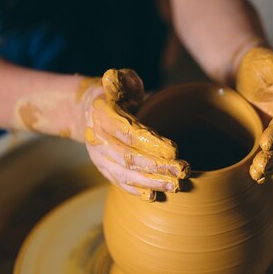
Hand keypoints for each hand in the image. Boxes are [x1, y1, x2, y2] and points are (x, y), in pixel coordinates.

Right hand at [82, 69, 189, 201]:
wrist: (89, 111)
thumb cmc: (115, 93)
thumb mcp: (118, 80)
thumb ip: (120, 80)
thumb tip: (112, 77)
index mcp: (102, 115)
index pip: (128, 132)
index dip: (151, 143)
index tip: (175, 150)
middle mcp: (97, 138)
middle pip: (128, 157)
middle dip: (157, 167)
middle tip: (183, 170)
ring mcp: (98, 156)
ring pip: (124, 174)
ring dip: (151, 182)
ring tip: (175, 185)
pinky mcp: (103, 168)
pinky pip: (119, 183)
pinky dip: (136, 190)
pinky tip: (155, 196)